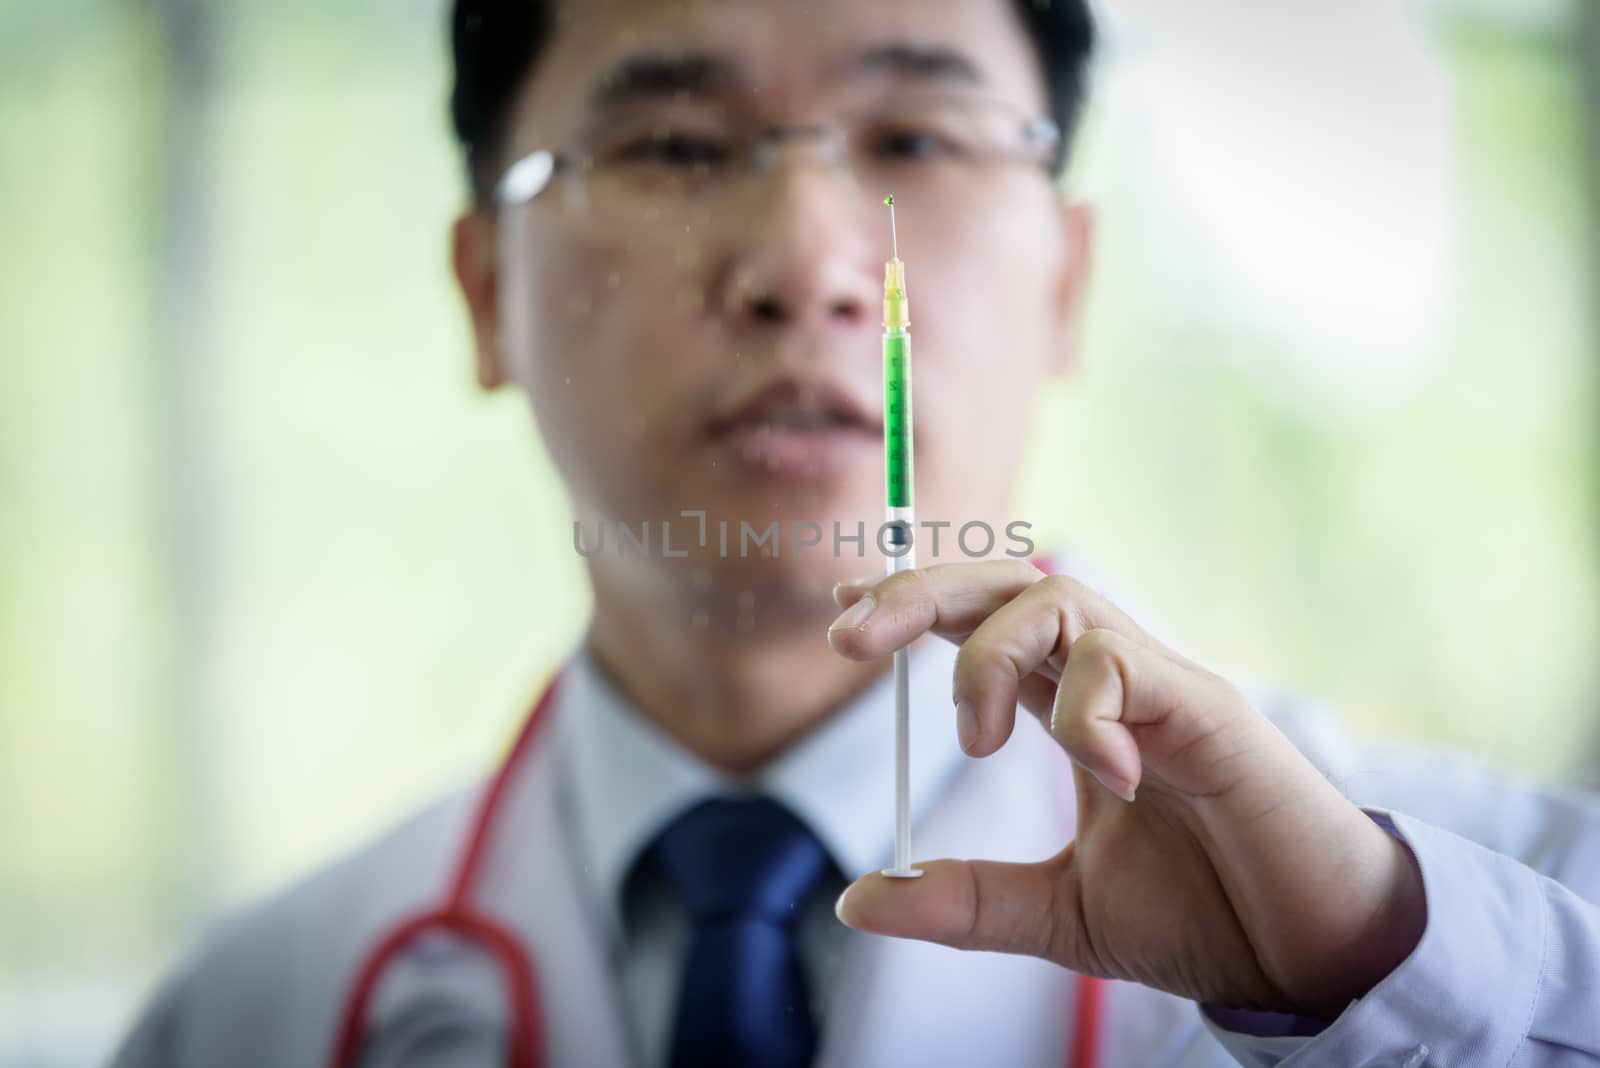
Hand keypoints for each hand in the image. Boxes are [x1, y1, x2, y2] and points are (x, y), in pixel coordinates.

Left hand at [826, 561, 1425, 1018]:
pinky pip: (1123, 663)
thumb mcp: (1056, 914)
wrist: (1311, 955)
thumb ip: (963, 901)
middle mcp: (1113, 680)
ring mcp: (1160, 684)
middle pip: (1008, 584)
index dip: (914, 607)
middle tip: (846, 633)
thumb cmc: (1203, 915)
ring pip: (1057, 599)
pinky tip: (1106, 774)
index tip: (844, 616)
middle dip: (919, 591)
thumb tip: (855, 899)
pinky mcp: (1207, 707)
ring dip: (989, 656)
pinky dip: (1086, 712)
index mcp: (1074, 712)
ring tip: (975, 740)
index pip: (984, 626)